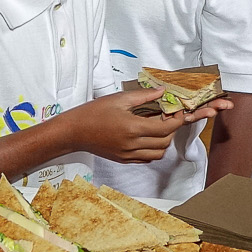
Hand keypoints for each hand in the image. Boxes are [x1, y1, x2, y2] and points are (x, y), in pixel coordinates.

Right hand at [67, 90, 200, 162]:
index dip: (176, 120)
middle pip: (165, 142)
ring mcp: (128, 155)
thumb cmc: (93, 113)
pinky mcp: (124, 159)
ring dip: (164, 141)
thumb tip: (161, 91)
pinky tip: (147, 137)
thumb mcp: (119, 99)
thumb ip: (144, 95)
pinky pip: (146, 158)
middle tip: (168, 117)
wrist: (74, 131)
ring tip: (158, 128)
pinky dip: (153, 149)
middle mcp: (132, 145)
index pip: (166, 128)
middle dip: (172, 129)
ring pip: (158, 154)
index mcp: (133, 128)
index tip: (177, 112)